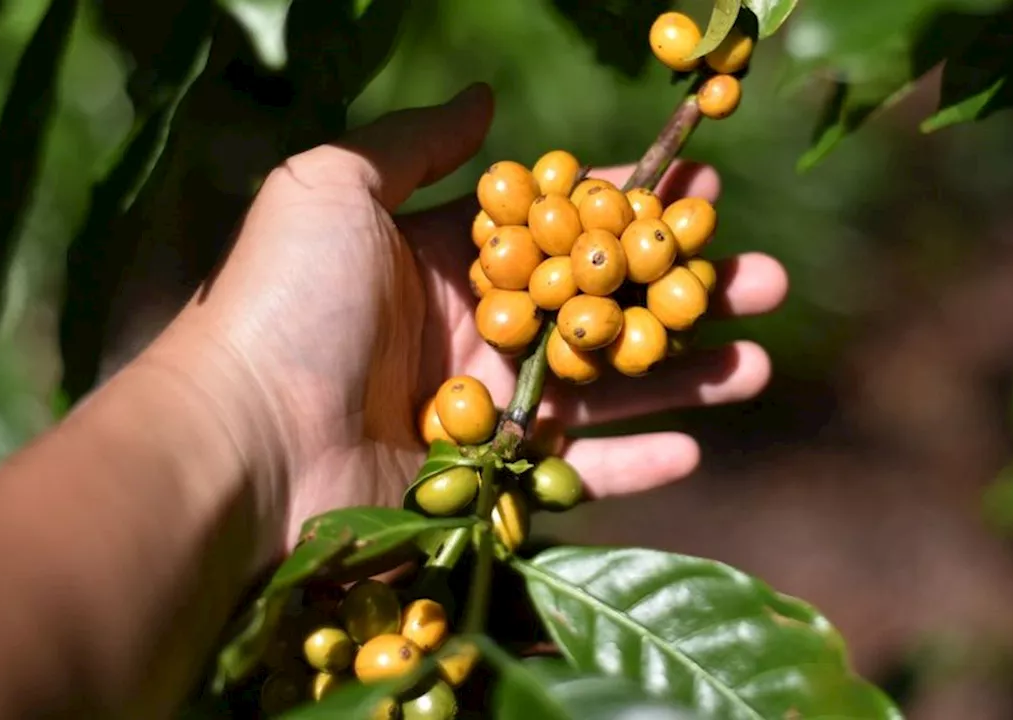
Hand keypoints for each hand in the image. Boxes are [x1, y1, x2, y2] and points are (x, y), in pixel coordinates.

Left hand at [144, 83, 788, 549]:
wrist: (244, 443)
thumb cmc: (287, 303)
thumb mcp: (335, 185)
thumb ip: (418, 143)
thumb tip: (486, 100)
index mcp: (447, 263)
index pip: (563, 230)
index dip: (633, 209)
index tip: (704, 186)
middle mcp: (475, 336)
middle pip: (604, 311)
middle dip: (687, 294)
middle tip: (767, 280)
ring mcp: (485, 416)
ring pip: (608, 393)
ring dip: (686, 377)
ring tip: (761, 360)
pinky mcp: (488, 486)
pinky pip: (578, 476)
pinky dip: (636, 466)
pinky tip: (698, 447)